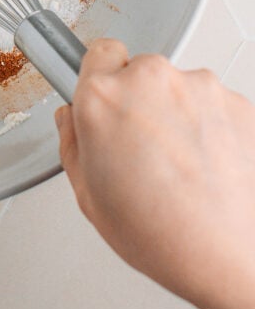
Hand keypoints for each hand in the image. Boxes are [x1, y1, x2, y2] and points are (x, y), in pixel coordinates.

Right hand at [56, 38, 254, 308]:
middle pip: (140, 72)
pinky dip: (211, 127)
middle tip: (142, 146)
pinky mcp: (236, 101)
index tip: (107, 95)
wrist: (228, 257)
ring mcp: (197, 87)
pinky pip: (214, 105)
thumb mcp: (87, 195)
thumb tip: (72, 119)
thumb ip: (72, 142)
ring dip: (177, 113)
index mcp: (102, 97)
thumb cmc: (160, 233)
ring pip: (179, 89)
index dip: (102, 76)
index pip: (98, 52)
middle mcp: (149, 79)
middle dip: (139, 100)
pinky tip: (207, 166)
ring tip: (180, 164)